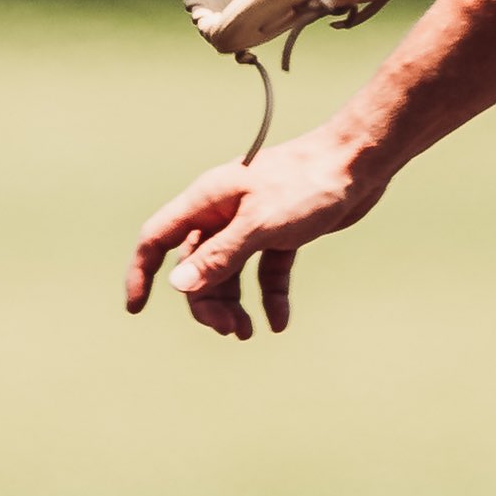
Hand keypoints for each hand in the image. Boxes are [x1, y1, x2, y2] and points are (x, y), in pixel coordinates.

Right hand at [123, 128, 383, 339]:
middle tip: (229, 329)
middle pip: (196, 265)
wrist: (359, 162)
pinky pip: (265, 271)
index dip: (141, 272)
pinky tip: (278, 322)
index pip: (158, 238)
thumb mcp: (259, 226)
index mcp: (206, 201)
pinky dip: (269, 296)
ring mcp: (252, 223)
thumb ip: (219, 256)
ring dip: (234, 304)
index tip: (136, 308)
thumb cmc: (307, 184)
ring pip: (229, 272)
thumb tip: (178, 285)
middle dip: (205, 301)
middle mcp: (223, 212)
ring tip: (248, 332)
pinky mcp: (281, 233)